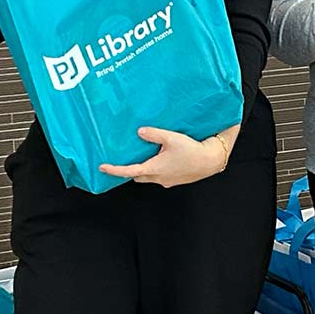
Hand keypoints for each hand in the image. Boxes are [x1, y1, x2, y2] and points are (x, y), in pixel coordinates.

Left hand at [100, 126, 227, 187]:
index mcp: (154, 169)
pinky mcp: (176, 179)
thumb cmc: (192, 150)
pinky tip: (163, 157)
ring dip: (145, 168)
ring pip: (150, 176)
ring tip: (146, 155)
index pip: (129, 172)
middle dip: (130, 169)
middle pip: (138, 176)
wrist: (212, 160)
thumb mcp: (171, 138)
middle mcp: (159, 178)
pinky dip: (157, 168)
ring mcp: (168, 181)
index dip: (114, 170)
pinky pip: (161, 175)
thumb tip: (139, 132)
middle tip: (125, 159)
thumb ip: (154, 134)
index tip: (103, 168)